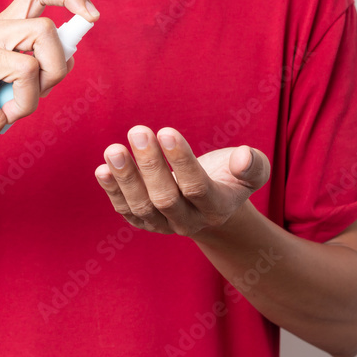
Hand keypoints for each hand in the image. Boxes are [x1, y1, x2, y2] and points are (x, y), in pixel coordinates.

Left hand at [94, 126, 270, 235]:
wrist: (210, 203)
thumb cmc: (230, 177)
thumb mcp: (252, 171)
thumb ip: (253, 165)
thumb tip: (243, 156)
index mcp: (216, 208)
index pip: (197, 188)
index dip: (181, 161)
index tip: (167, 131)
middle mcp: (188, 221)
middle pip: (165, 199)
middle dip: (150, 165)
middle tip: (138, 131)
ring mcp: (163, 225)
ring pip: (141, 206)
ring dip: (126, 178)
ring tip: (114, 150)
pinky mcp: (143, 221)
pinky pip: (125, 210)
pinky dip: (112, 190)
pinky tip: (103, 169)